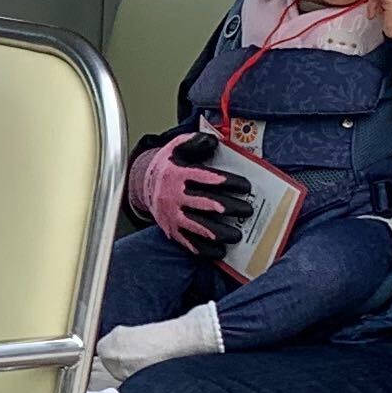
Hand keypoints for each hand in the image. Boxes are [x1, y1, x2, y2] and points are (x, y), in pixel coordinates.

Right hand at [126, 131, 248, 255]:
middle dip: (231, 208)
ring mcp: (172, 216)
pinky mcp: (171, 230)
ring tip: (237, 235)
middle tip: (247, 210)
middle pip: (206, 204)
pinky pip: (189, 243)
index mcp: (178, 174)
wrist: (143, 185)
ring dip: (220, 233)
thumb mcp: (177, 147)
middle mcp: (174, 196)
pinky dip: (205, 249)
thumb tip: (214, 141)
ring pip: (199, 228)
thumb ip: (195, 142)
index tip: (246, 187)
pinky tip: (220, 251)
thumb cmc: (168, 166)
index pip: (207, 179)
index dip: (229, 183)